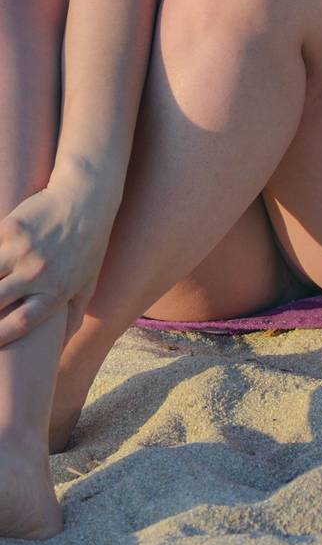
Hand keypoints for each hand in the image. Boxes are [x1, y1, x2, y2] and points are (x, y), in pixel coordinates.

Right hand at [0, 182, 111, 346]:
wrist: (87, 196)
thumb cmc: (89, 243)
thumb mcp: (88, 282)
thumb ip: (73, 316)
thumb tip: (61, 348)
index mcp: (56, 292)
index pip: (21, 325)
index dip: (0, 336)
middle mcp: (37, 274)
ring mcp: (21, 251)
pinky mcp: (9, 230)